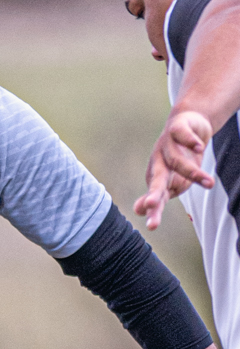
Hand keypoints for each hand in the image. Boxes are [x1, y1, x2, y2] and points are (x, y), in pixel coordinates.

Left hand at [134, 110, 213, 229]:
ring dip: (193, 172)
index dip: (154, 210)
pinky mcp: (177, 128)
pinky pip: (183, 135)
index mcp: (158, 176)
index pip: (156, 196)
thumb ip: (158, 196)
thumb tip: (138, 211)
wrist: (187, 122)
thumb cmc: (178, 156)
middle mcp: (159, 161)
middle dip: (154, 193)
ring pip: (177, 160)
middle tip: (150, 204)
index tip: (152, 226)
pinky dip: (191, 142)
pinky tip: (199, 148)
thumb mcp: (170, 177)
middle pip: (157, 179)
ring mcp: (166, 145)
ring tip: (210, 184)